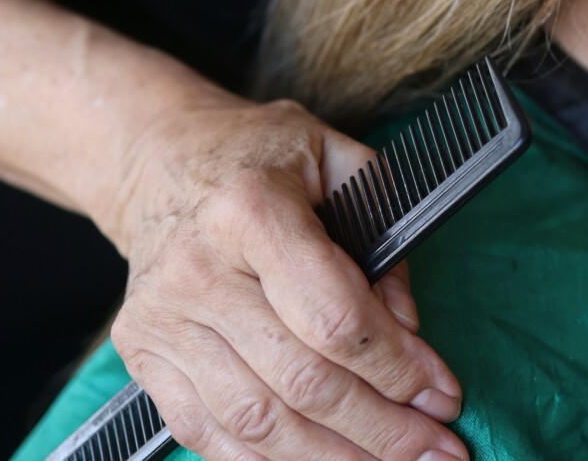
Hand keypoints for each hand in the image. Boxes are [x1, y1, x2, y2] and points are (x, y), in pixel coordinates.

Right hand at [103, 94, 468, 460]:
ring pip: (256, 420)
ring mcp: (163, 319)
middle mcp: (198, 270)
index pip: (335, 315)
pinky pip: (206, 433)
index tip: (443, 393)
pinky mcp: (144, 354)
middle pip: (301, 381)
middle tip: (435, 451)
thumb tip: (407, 326)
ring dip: (332, 459)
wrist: (158, 158)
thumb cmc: (260, 156)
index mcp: (252, 210)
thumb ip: (385, 235)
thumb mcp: (340, 160)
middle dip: (380, 428)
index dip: (397, 367)